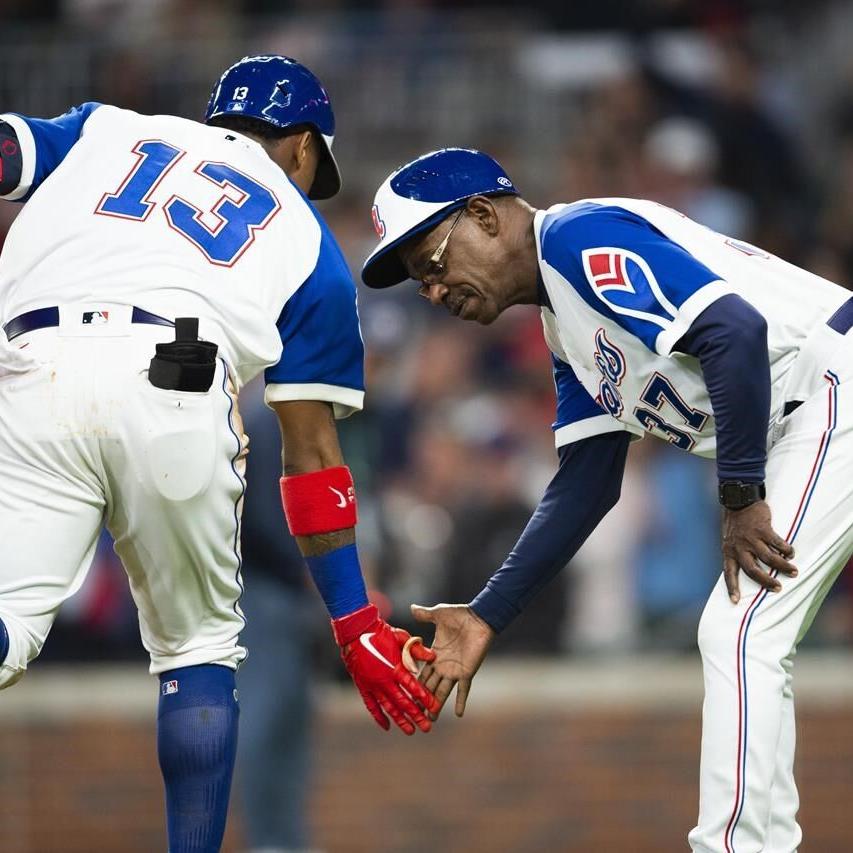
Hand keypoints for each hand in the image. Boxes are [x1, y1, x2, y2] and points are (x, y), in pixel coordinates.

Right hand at [332, 604, 439, 734]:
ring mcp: (372, 685)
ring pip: (388, 707)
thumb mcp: (401, 637)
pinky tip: (387, 726)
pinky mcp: (363, 686)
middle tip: (427, 727)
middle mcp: (384, 680)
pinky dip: (378, 717)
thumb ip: (416, 649)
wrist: (356, 631)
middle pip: (403, 702)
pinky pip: (371, 706)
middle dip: (416, 715)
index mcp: (395, 667)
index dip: (424, 697)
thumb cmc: (381, 632)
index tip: (434, 707)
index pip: (412, 686)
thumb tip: (433, 657)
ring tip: (410, 731)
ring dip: (400, 720)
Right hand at [411, 603, 494, 717]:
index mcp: (434, 654)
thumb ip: (425, 614)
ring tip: (428, 720)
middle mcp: (443, 665)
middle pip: (428, 686)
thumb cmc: (460, 614)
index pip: (421, 671)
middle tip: (411, 714)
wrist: (480, 618)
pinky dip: (461, 701)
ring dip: (436, 705)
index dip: (412, 682)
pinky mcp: (467, 672)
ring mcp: (454, 671)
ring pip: (442, 692)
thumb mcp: (439, 614)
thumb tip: (412, 607)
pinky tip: (458, 714)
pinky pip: (463, 689)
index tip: (402, 693)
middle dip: (420, 700)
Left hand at [722, 500, 796, 603]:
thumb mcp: (730, 540)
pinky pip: (777, 543)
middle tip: (778, 588)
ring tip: (793, 571)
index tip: (735, 601)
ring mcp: (750, 538)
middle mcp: (738, 546)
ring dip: (782, 566)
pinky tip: (791, 553)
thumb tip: (748, 569)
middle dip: (765, 581)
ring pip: (768, 557)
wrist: (738, 501)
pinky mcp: (762, 529)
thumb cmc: (736, 523)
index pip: (728, 572)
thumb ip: (737, 553)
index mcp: (728, 551)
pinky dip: (786, 550)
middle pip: (752, 569)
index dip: (732, 587)